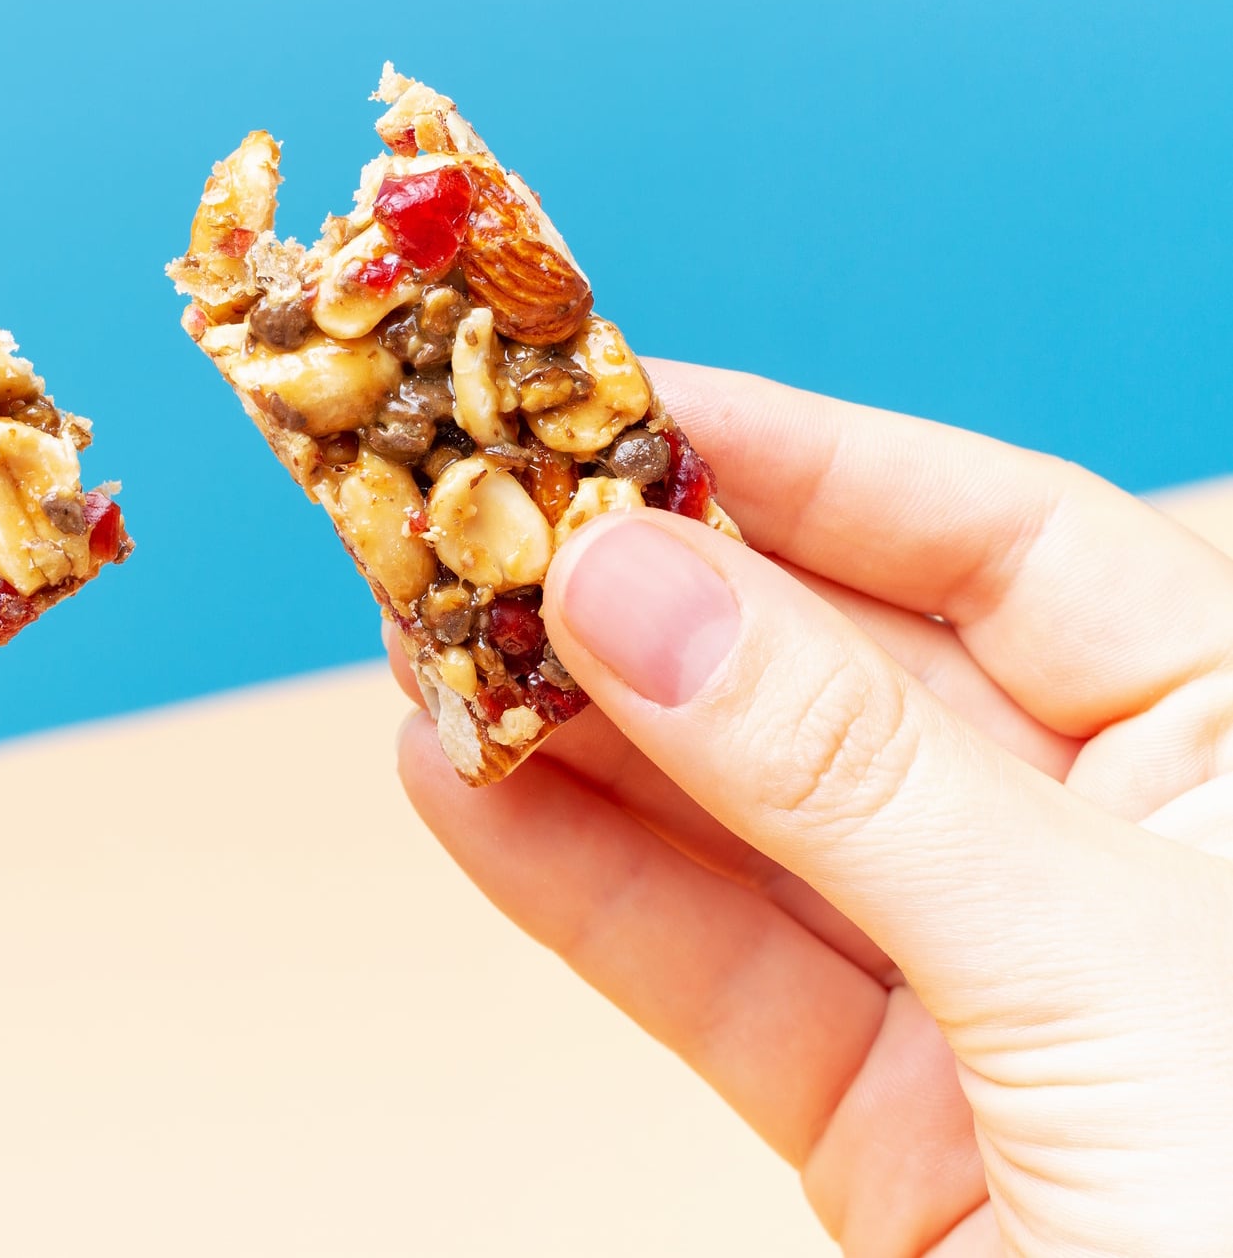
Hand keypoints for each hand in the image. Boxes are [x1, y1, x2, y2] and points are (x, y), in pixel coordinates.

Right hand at [392, 366, 1232, 1254]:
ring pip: (742, 820)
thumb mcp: (1101, 969)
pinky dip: (572, 885)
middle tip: (467, 516)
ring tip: (421, 643)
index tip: (614, 403)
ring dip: (571, 732)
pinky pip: (706, 972)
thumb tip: (632, 584)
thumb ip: (850, 778)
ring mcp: (987, 992)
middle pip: (837, 668)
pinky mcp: (891, 1130)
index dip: (800, 459)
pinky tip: (456, 790)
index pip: (1000, 541)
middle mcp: (1113, 849)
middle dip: (647, 596)